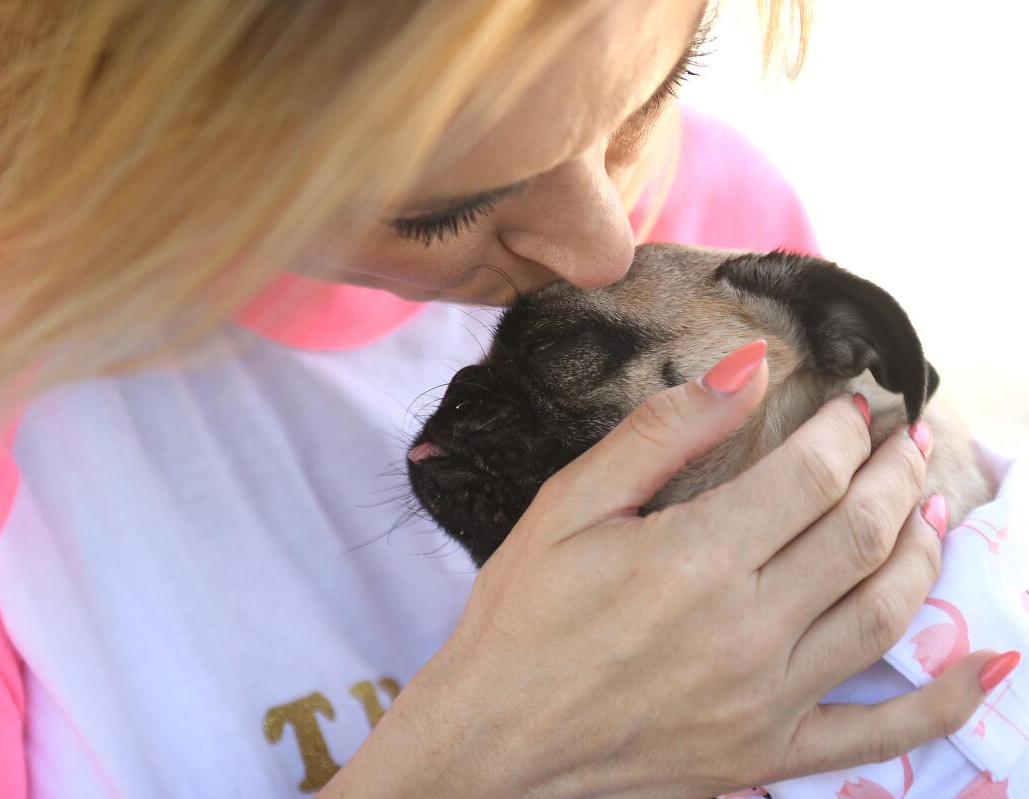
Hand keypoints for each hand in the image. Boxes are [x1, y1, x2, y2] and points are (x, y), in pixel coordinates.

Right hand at [322, 341, 999, 798]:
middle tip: (906, 441)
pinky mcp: (768, 754)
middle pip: (860, 535)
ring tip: (929, 506)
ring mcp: (766, 700)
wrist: (494, 736)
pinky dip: (948, 698)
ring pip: (885, 612)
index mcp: (693, 558)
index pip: (810, 478)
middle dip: (895, 474)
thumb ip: (663, 432)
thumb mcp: (570, 505)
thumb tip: (750, 367)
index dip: (846, 433)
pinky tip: (988, 660)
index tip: (859, 406)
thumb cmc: (521, 614)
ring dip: (922, 549)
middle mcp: (745, 629)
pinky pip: (884, 732)